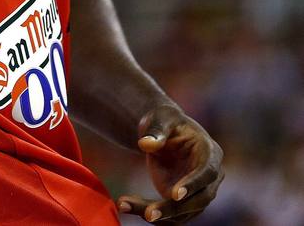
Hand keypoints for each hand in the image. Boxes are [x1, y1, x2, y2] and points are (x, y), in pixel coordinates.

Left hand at [117, 104, 222, 222]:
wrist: (163, 133)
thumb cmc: (164, 120)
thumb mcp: (160, 118)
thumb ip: (156, 130)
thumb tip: (145, 144)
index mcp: (210, 152)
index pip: (206, 173)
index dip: (192, 185)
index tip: (174, 195)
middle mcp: (211, 176)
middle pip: (199, 199)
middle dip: (173, 209)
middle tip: (148, 214)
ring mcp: (199, 192)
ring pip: (183, 212)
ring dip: (157, 215)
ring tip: (124, 204)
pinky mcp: (185, 202)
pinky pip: (171, 215)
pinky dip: (149, 213)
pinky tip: (126, 205)